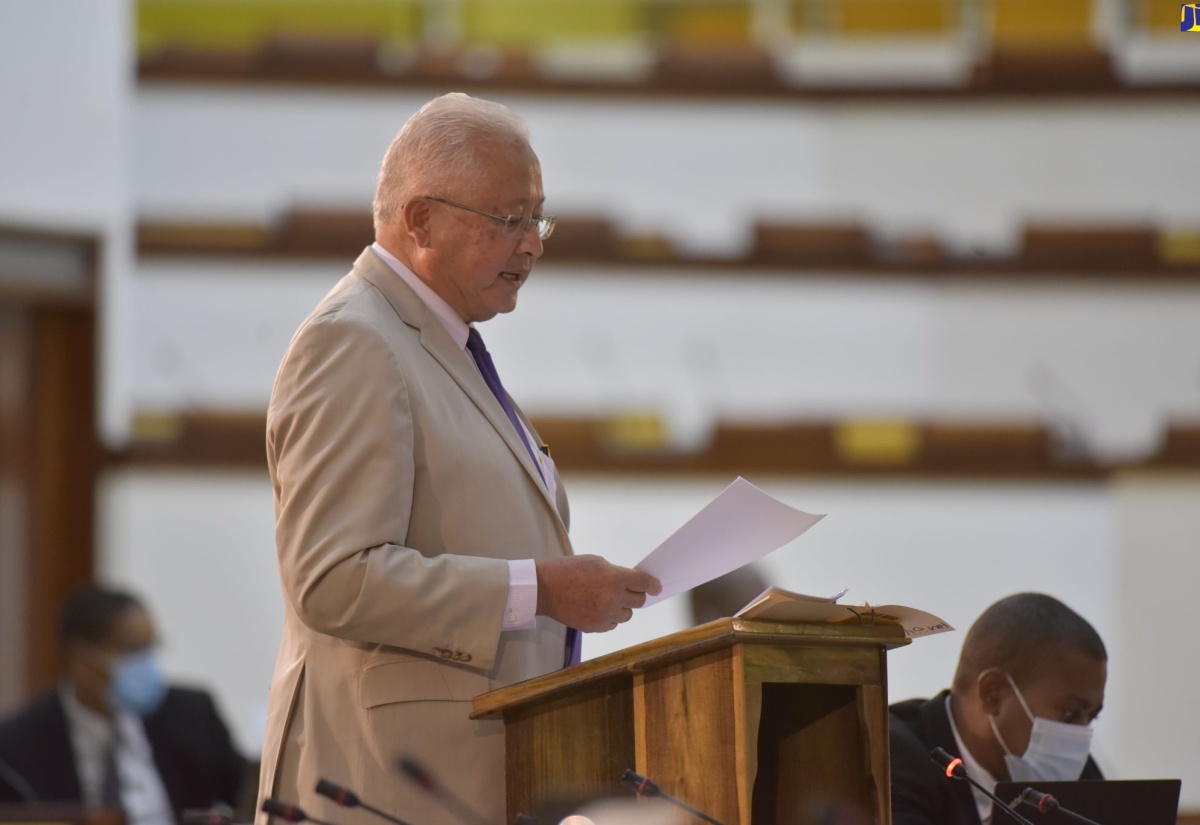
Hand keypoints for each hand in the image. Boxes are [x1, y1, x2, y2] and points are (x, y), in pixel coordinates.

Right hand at [535, 555, 661, 632]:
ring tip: (608, 599)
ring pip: (627, 615)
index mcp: (615, 579)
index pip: (644, 583)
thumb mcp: (596, 562)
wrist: (545, 589)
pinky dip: (610, 617)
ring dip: (622, 607)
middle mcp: (613, 599)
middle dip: (637, 594)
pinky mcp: (596, 627)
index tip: (656, 587)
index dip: (653, 585)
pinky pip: (613, 624)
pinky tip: (598, 608)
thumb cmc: (569, 570)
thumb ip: (617, 573)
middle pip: (639, 601)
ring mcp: (605, 615)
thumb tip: (631, 582)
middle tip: (629, 590)